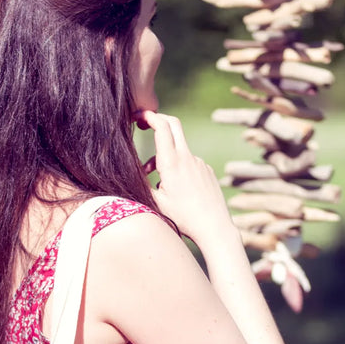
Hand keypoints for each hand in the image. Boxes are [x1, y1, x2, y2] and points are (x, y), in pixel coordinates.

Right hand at [138, 110, 235, 246]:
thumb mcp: (156, 202)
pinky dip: (178, 168)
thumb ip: (142, 184)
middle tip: (145, 124)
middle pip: (173, 124)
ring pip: (178, 149)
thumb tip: (130, 174)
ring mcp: (199, 163)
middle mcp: (187, 158)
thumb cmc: (184, 218)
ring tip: (157, 180)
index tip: (138, 116)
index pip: (162, 127)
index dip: (149, 116)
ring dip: (165, 156)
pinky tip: (178, 189)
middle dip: (158, 120)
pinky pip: (189, 162)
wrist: (214, 227)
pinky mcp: (207, 170)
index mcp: (172, 163)